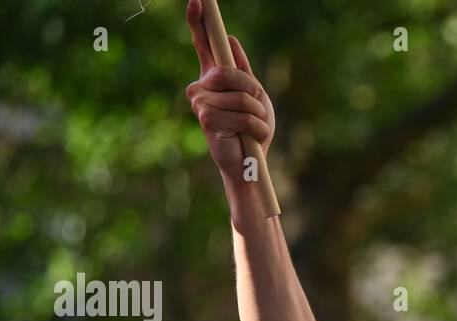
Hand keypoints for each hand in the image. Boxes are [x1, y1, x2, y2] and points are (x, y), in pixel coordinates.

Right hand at [185, 0, 274, 181]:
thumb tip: (231, 40)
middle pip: (230, 72)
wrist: (250, 162)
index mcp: (213, 78)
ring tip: (254, 128)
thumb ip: (242, 71)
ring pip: (240, 96)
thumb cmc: (252, 130)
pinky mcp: (206, 118)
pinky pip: (242, 115)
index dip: (199, 21)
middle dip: (252, 92)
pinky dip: (256, 128)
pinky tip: (251, 138)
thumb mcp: (255, 96)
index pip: (203, 43)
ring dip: (257, 115)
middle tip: (257, 111)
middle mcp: (201, 87)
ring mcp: (200, 102)